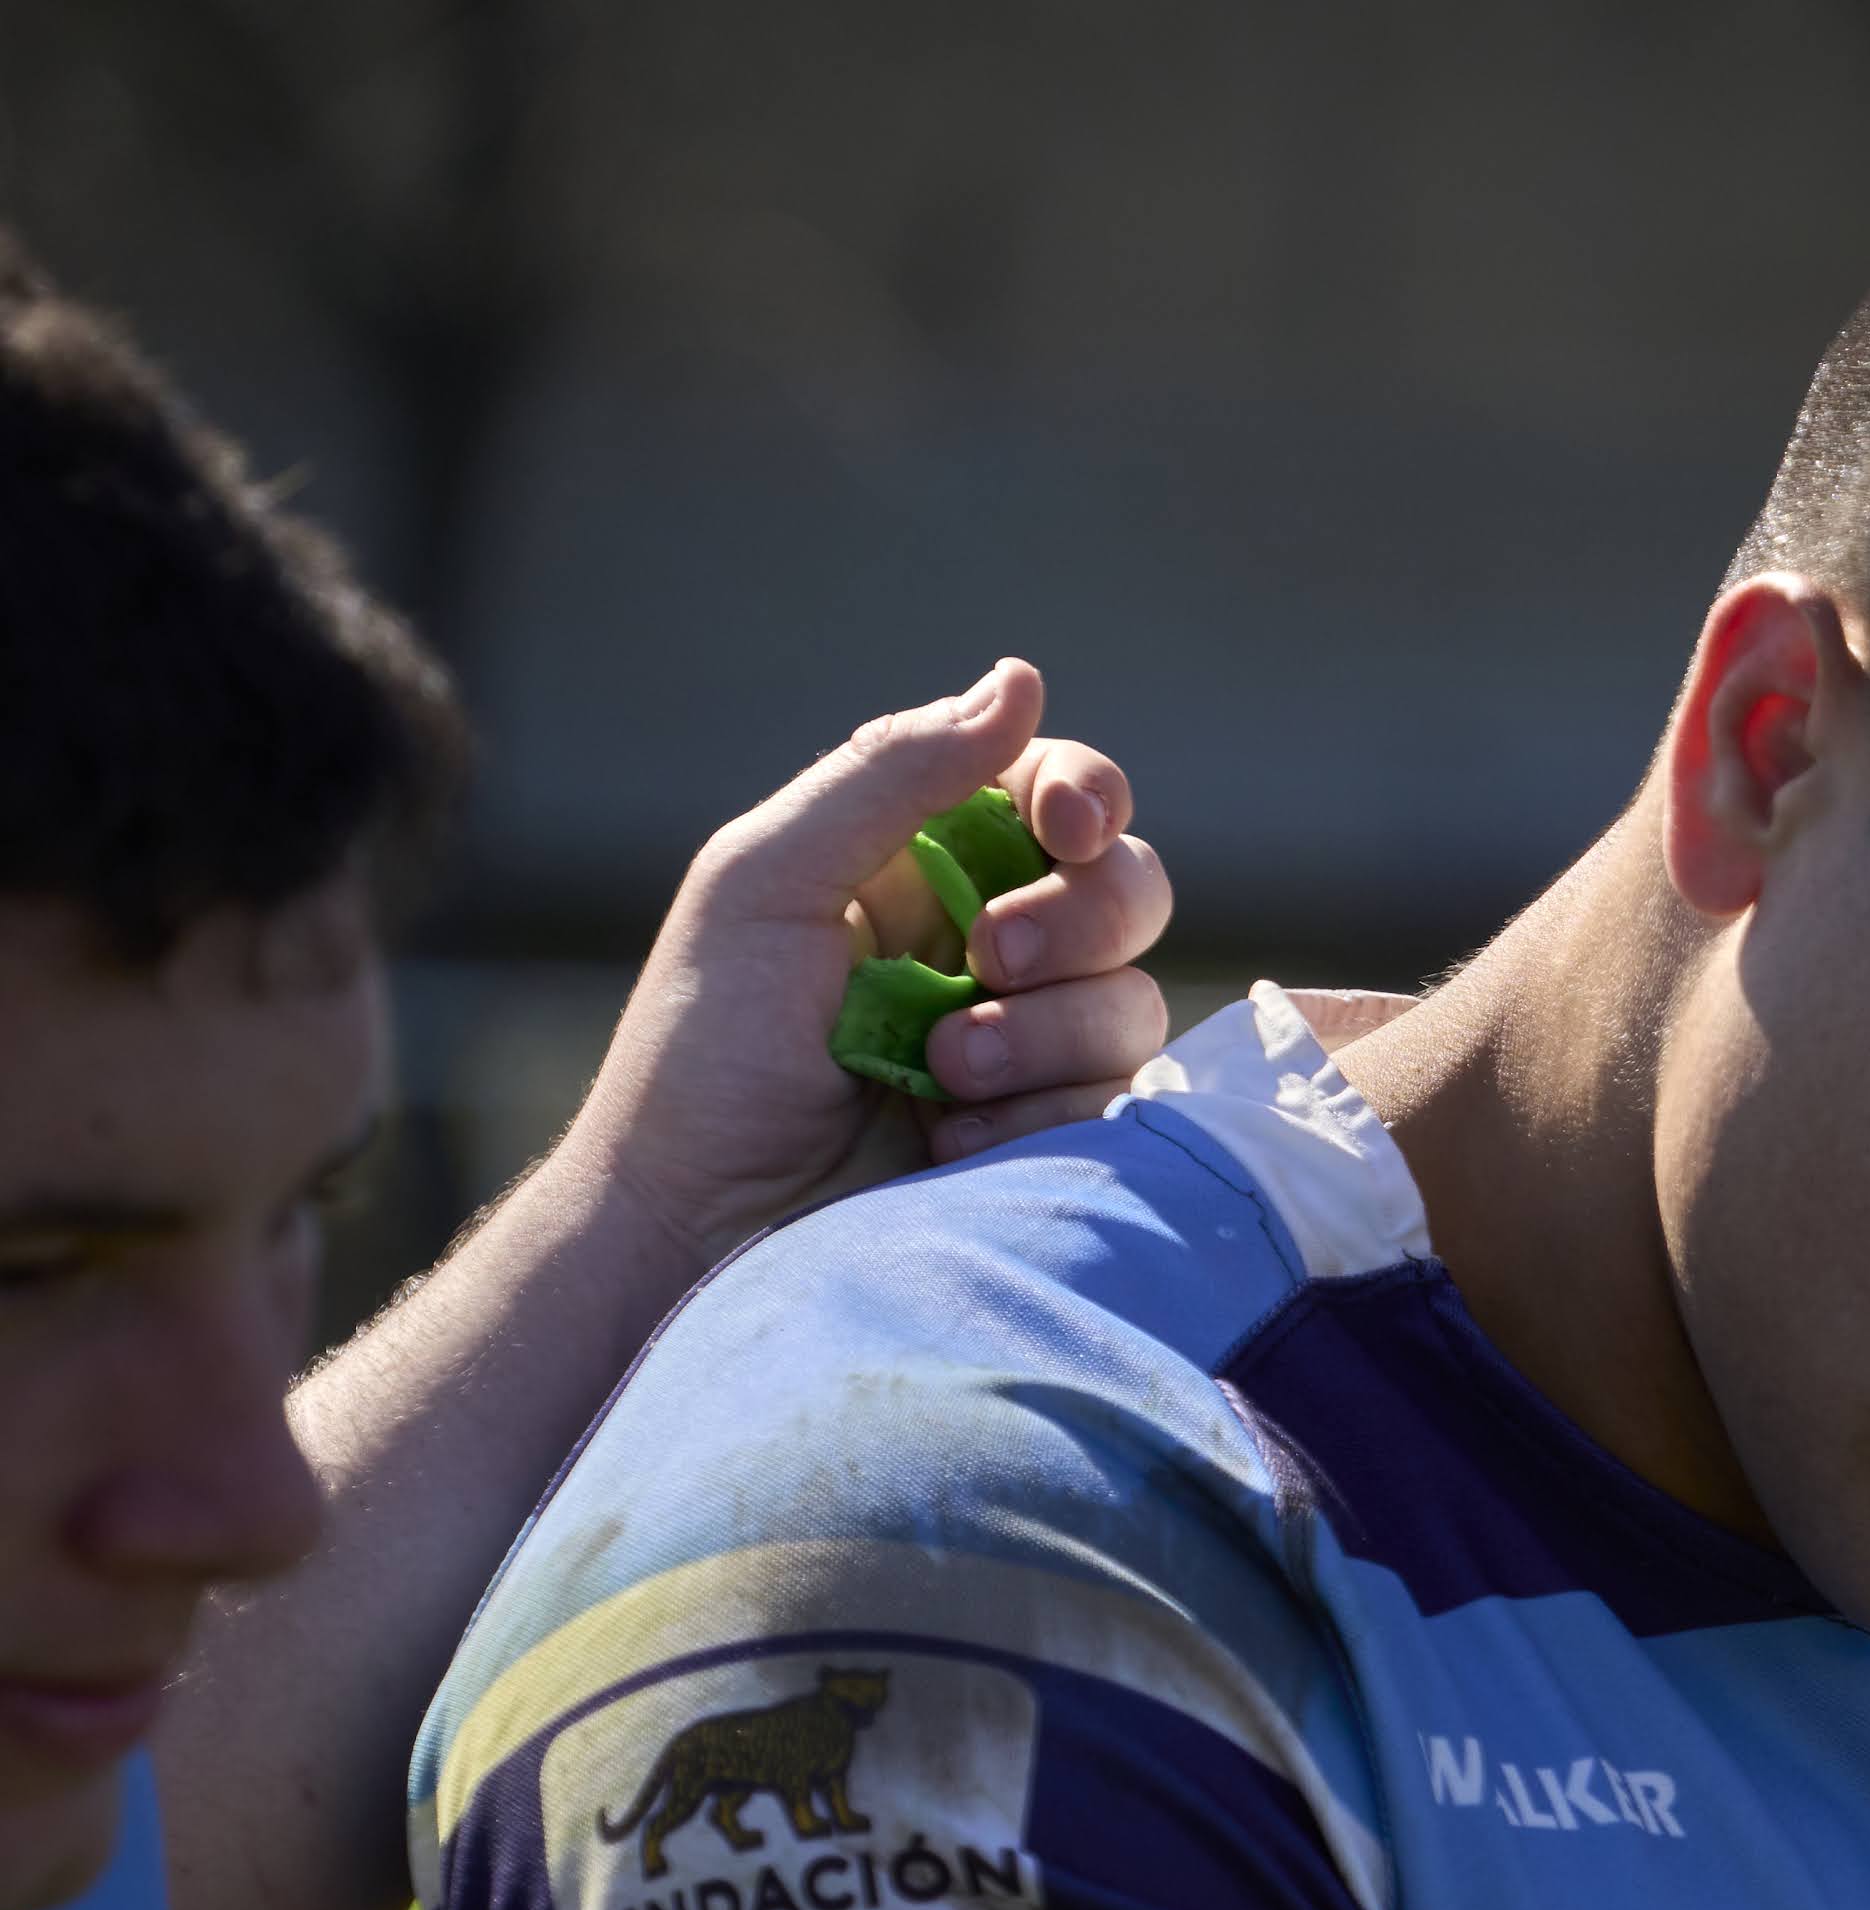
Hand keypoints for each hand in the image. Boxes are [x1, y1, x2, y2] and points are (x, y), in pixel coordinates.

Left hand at [567, 656, 1173, 1258]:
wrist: (696, 1230)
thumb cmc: (703, 1052)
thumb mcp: (768, 882)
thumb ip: (891, 773)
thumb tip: (1022, 678)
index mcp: (921, 864)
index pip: (1052, 794)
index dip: (1083, 796)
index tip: (1066, 825)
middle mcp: (991, 947)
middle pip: (1127, 887)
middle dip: (1079, 919)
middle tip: (989, 961)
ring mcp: (1028, 1049)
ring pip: (1133, 1001)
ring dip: (1042, 1033)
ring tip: (937, 1073)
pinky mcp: (1047, 1141)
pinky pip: (1117, 1105)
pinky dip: (1038, 1116)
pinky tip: (950, 1146)